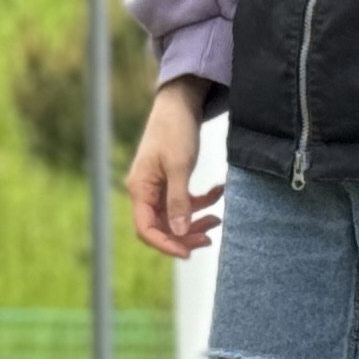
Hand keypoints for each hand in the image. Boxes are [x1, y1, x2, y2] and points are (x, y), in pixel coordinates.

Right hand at [128, 78, 224, 259]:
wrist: (179, 104)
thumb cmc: (174, 131)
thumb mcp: (179, 167)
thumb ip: (178, 201)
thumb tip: (179, 232)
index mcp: (140, 189)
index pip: (146, 228)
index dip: (165, 245)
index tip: (187, 253)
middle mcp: (145, 191)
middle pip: (160, 227)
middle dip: (184, 236)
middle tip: (209, 239)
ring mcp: (157, 187)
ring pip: (173, 218)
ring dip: (195, 222)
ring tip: (217, 219)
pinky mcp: (170, 181)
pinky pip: (183, 202)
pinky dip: (200, 203)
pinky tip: (218, 193)